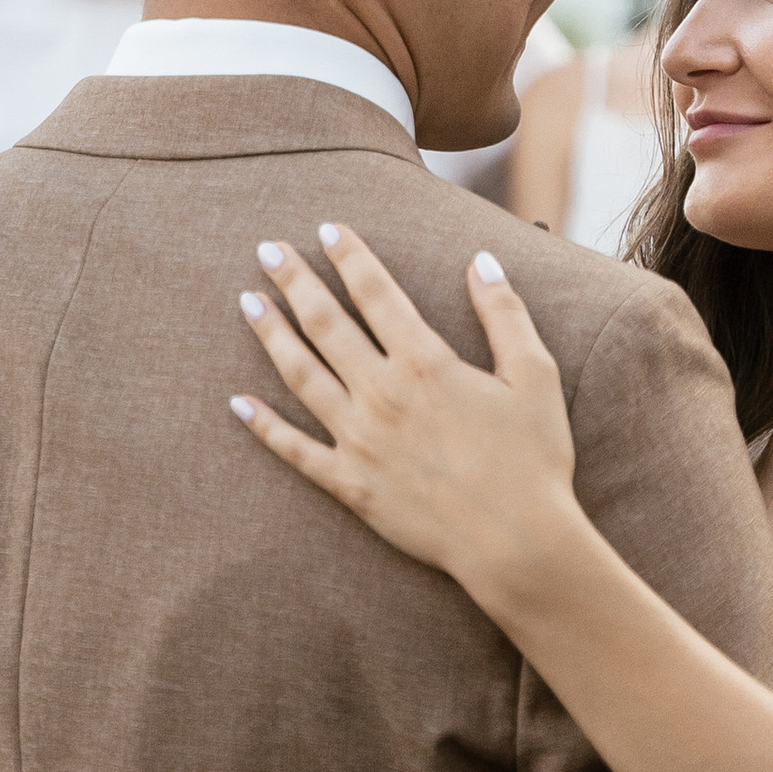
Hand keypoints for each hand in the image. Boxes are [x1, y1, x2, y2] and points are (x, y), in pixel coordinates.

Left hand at [230, 224, 579, 618]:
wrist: (516, 542)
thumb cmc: (533, 459)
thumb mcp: (534, 376)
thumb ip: (505, 314)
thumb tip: (481, 262)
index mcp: (425, 363)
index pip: (376, 292)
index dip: (349, 256)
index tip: (326, 229)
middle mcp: (382, 394)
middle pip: (326, 324)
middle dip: (294, 281)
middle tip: (267, 249)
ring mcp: (360, 440)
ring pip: (301, 376)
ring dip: (271, 335)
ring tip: (248, 302)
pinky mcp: (350, 484)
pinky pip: (295, 450)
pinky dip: (263, 426)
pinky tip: (237, 403)